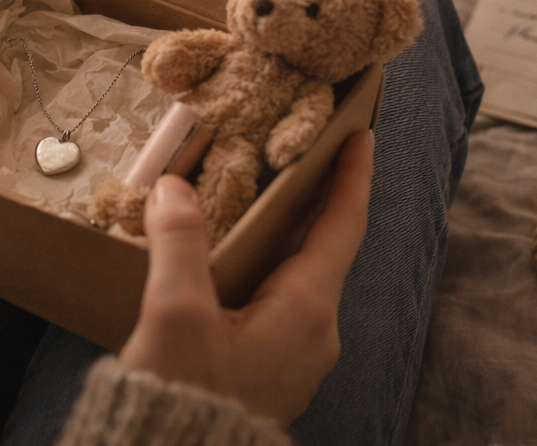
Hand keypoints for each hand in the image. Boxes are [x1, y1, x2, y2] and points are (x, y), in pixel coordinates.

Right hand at [119, 129, 373, 426]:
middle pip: (325, 250)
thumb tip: (175, 188)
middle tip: (303, 156)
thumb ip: (178, 241)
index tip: (361, 137)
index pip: (342, 227)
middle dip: (316, 201)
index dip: (352, 178)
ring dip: (286, 237)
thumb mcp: (175, 314)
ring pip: (299, 280)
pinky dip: (265, 271)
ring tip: (259, 202)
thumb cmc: (184, 399)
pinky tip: (228, 264)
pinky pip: (277, 307)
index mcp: (306, 311)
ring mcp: (294, 361)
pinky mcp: (267, 376)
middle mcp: (313, 335)